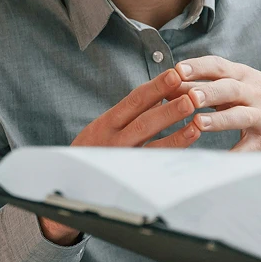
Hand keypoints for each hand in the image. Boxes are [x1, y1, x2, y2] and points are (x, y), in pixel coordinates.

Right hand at [39, 68, 201, 243]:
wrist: (64, 188)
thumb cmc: (92, 152)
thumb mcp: (104, 129)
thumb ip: (129, 114)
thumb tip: (160, 94)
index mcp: (106, 124)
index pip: (133, 101)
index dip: (156, 87)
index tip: (175, 73)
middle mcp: (111, 142)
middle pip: (143, 122)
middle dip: (169, 108)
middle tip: (192, 94)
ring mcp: (120, 162)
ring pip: (150, 145)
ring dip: (175, 132)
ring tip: (196, 119)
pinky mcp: (127, 181)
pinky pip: (153, 168)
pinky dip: (171, 156)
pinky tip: (187, 146)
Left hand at [176, 56, 260, 151]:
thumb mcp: (245, 82)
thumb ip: (212, 82)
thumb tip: (172, 83)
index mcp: (244, 76)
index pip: (219, 66)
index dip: (198, 67)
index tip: (177, 69)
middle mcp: (254, 93)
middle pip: (230, 88)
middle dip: (209, 91)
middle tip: (188, 95)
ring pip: (240, 116)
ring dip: (219, 119)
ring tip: (199, 122)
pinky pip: (249, 149)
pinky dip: (234, 155)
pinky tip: (217, 163)